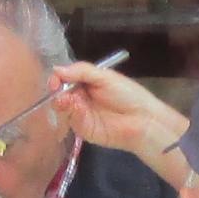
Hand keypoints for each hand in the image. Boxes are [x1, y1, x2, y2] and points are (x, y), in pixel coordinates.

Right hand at [52, 60, 189, 180]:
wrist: (142, 120)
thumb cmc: (128, 94)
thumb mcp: (105, 76)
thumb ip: (81, 71)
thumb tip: (56, 69)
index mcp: (86, 82)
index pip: (65, 78)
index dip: (58, 77)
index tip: (56, 79)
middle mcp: (80, 97)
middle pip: (59, 92)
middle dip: (56, 89)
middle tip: (57, 88)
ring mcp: (79, 113)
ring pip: (61, 106)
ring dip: (61, 101)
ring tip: (66, 98)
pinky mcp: (81, 128)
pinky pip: (70, 119)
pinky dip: (70, 112)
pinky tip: (77, 107)